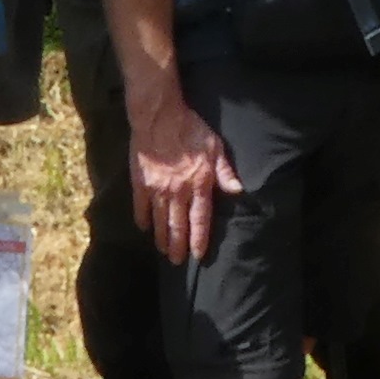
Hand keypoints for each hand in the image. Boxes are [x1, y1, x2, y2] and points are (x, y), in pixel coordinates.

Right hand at [128, 93, 241, 264]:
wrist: (159, 116)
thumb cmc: (191, 128)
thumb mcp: (215, 147)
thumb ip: (225, 171)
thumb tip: (239, 191)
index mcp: (199, 184)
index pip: (200, 219)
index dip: (199, 239)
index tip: (198, 255)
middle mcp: (178, 192)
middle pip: (178, 225)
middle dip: (178, 246)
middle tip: (177, 261)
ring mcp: (157, 189)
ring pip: (159, 221)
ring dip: (161, 238)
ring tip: (163, 250)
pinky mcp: (140, 182)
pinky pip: (140, 206)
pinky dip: (142, 219)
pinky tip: (144, 228)